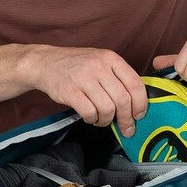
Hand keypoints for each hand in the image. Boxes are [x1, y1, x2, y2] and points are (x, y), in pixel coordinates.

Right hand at [18, 45, 147, 136]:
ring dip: (107, 120)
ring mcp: (83, 78)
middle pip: (123, 100)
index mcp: (110, 58)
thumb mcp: (100, 61)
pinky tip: (91, 118)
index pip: (135, 84)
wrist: (45, 63)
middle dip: (127, 119)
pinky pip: (90, 113)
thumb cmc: (76, 65)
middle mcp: (99, 66)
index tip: (139, 115)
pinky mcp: (70, 91)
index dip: (141, 104)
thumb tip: (137, 103)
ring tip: (102, 120)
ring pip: (107, 109)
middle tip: (126, 128)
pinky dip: (93, 120)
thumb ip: (118, 77)